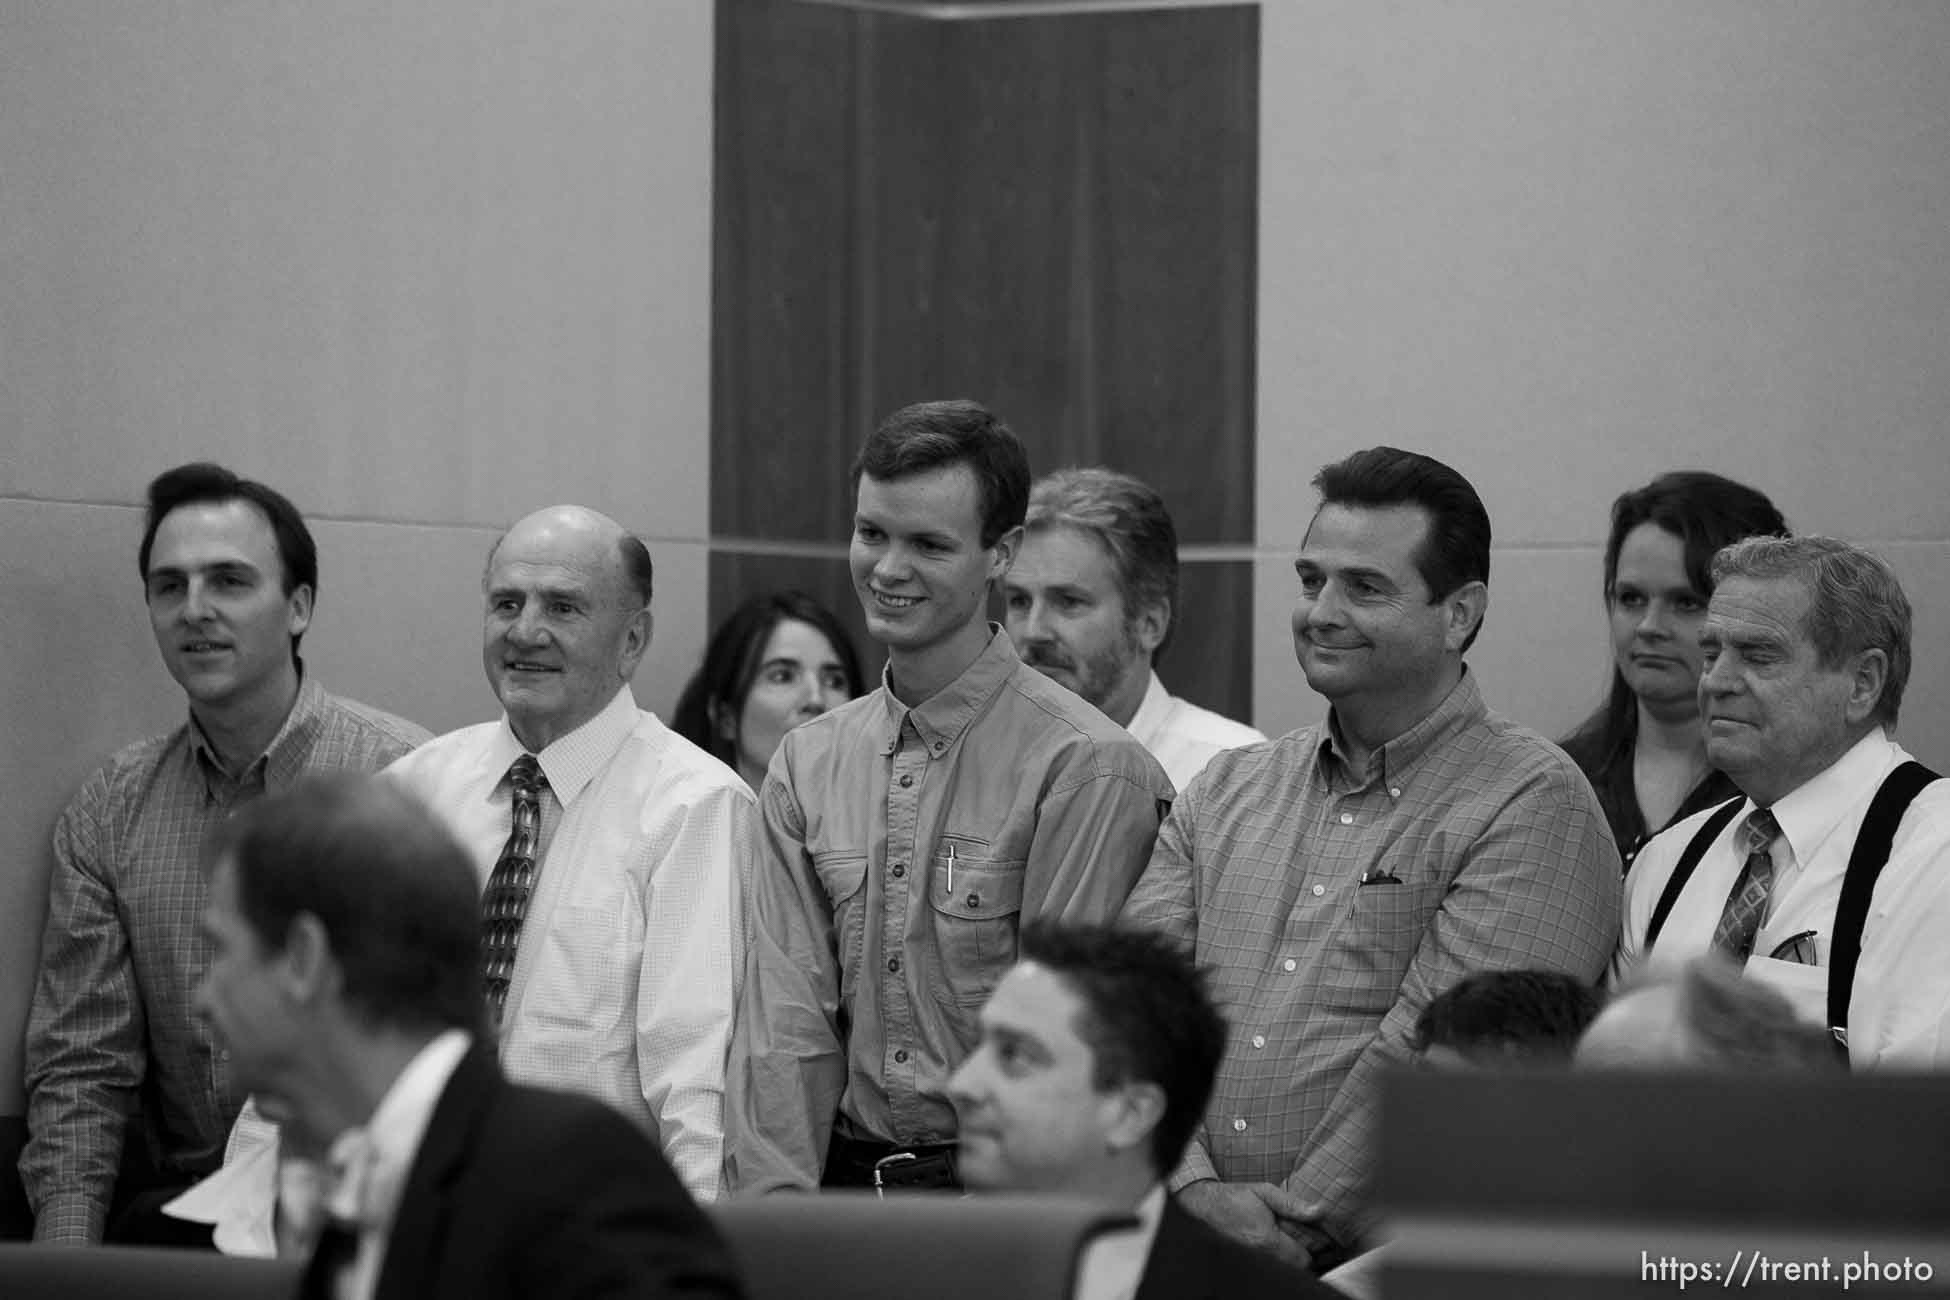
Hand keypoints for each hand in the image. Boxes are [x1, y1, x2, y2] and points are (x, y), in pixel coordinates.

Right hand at [1175, 1181, 1317, 1270]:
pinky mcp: (1245, 1261)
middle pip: (1294, 1268)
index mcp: (1268, 1239)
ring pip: (1282, 1269)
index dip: (1310, 1250)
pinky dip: (1274, 1259)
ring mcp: (1252, 1261)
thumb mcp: (1264, 1192)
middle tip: (1296, 1239)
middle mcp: (1261, 1255)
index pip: (1303, 1259)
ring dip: (1287, 1258)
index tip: (1308, 1239)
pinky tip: (1270, 1246)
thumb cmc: (1234, 1198)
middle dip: (1300, 1255)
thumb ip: (1292, 1204)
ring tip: (1282, 1241)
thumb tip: (1319, 1211)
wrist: (1203, 1206)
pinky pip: (1269, 1266)